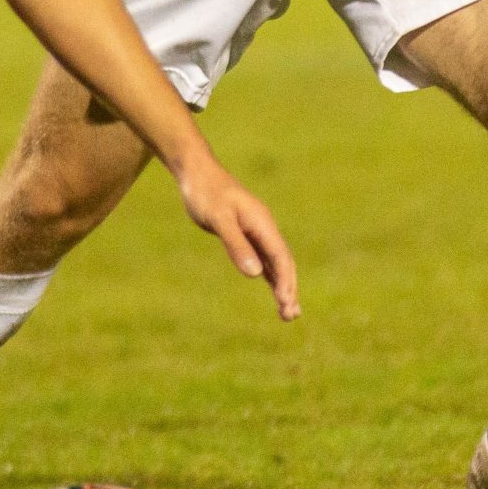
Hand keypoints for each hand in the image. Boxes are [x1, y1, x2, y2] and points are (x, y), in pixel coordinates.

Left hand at [176, 152, 299, 319]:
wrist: (197, 173)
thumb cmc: (206, 194)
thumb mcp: (219, 219)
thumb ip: (236, 245)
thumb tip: (256, 274)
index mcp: (262, 223)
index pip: (280, 257)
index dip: (285, 281)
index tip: (285, 302)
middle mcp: (264, 228)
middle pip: (283, 263)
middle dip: (289, 289)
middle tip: (290, 316)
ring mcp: (256, 231)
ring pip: (276, 263)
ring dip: (283, 286)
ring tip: (287, 314)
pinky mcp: (246, 235)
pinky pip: (264, 259)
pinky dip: (271, 277)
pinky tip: (274, 291)